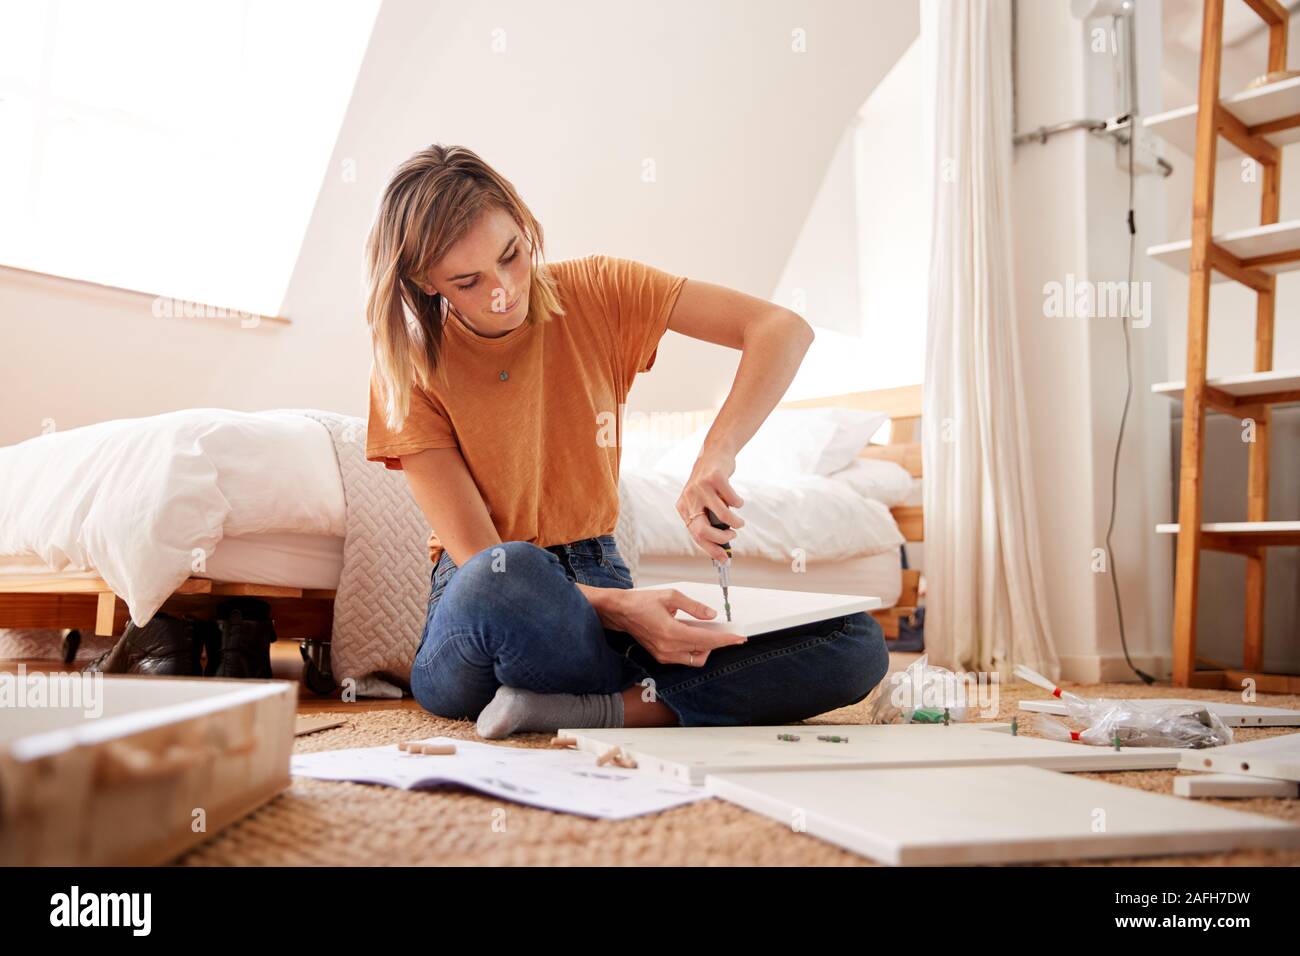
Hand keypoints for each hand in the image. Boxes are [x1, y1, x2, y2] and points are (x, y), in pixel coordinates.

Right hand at [604, 588, 744, 665]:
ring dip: (706, 647)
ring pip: (695, 658)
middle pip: (704, 651)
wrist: (620, 612)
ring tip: (708, 631)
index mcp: (671, 632)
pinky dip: (694, 649)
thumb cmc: (641, 602)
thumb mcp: (671, 596)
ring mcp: (664, 655)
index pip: (706, 640)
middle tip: (728, 632)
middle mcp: (668, 648)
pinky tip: (694, 635)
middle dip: (718, 642)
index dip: (726, 639)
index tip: (739, 638)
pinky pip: (684, 658)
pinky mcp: (661, 657)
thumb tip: (711, 615)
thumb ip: (693, 607)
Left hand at [675, 451, 744, 561]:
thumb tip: (722, 548)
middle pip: (702, 530)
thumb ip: (708, 521)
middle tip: (732, 536)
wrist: (715, 454)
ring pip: (722, 515)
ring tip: (740, 522)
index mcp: (683, 507)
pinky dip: (738, 503)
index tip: (724, 558)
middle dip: (720, 539)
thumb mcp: (702, 502)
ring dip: (735, 522)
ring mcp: (701, 487)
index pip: (695, 535)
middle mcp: (689, 497)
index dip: (711, 549)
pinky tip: (738, 502)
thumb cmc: (711, 485)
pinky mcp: (714, 477)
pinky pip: (732, 499)